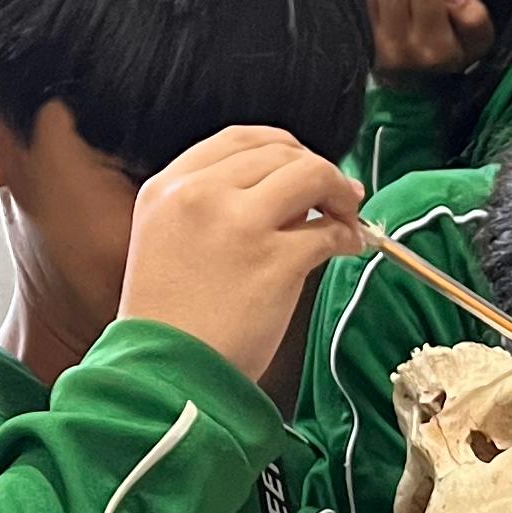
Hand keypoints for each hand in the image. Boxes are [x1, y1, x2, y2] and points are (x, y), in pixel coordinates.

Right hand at [118, 125, 367, 379]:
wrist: (163, 374)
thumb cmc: (170, 322)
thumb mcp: (167, 242)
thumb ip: (214, 208)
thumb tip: (290, 194)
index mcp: (168, 188)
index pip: (239, 138)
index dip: (284, 147)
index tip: (303, 163)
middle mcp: (199, 195)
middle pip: (281, 153)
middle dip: (318, 170)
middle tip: (340, 194)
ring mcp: (238, 224)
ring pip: (310, 176)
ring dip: (339, 192)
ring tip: (348, 217)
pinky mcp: (273, 260)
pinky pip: (327, 230)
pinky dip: (347, 236)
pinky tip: (347, 248)